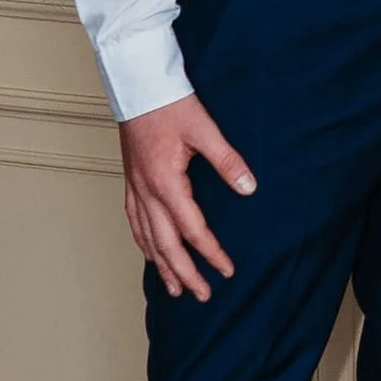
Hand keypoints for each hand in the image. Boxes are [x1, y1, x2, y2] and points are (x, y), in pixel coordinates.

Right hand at [120, 95, 255, 299]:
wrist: (138, 85)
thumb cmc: (168, 103)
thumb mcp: (204, 129)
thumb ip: (228, 161)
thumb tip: (249, 188)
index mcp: (166, 182)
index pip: (191, 229)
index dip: (210, 253)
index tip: (226, 271)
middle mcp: (146, 191)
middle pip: (165, 245)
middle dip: (184, 273)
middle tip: (201, 295)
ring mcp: (135, 188)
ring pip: (146, 237)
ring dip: (161, 265)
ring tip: (174, 288)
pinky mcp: (131, 181)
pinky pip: (135, 222)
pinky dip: (144, 243)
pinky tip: (150, 252)